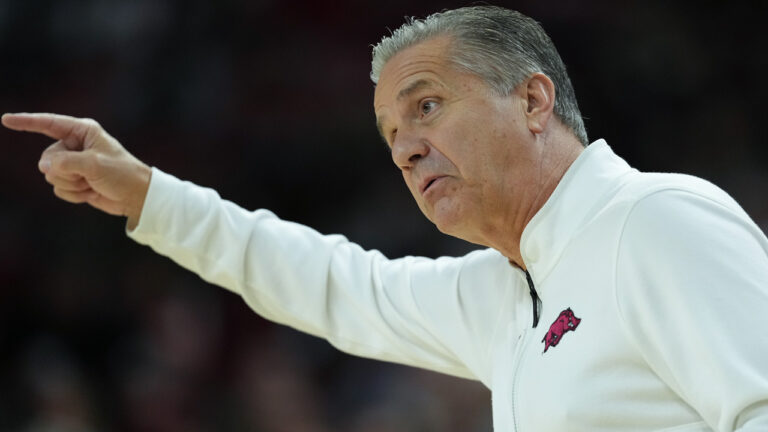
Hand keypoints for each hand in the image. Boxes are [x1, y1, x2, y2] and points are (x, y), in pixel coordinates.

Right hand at [2, 113, 151, 229]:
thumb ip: (65, 162)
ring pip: (50, 175)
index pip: (49, 123)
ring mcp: (73, 164)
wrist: (136, 197)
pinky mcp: (74, 181)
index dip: (26, 122)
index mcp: (83, 132)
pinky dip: (74, 194)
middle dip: (64, 171)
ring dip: (71, 184)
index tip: (5, 119)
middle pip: (47, 158)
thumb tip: (43, 167)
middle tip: (87, 175)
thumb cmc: (122, 174)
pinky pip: (58, 189)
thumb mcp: (94, 164)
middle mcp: (75, 145)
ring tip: (92, 183)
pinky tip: (91, 192)